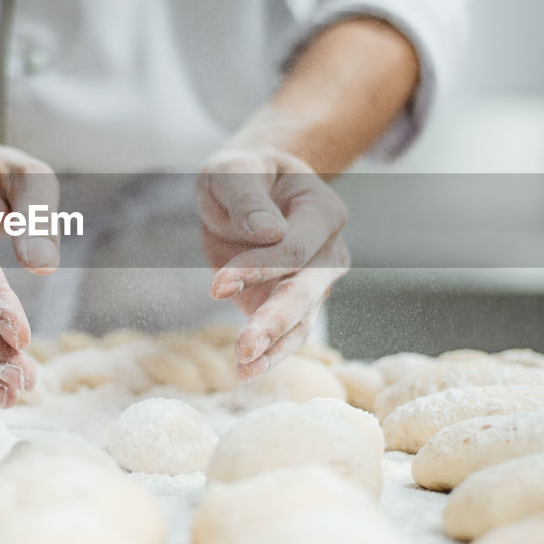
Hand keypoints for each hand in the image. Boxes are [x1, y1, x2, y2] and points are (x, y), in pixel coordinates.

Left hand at [197, 146, 349, 378]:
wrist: (244, 188)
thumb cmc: (242, 174)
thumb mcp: (234, 171)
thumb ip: (249, 198)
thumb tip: (270, 234)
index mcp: (322, 211)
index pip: (296, 248)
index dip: (259, 268)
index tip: (215, 286)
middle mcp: (329, 250)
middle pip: (307, 290)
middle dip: (275, 319)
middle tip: (244, 347)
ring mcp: (315, 282)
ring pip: (302, 321)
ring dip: (273, 346)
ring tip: (244, 368)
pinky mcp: (292, 305)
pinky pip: (287, 335)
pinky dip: (270, 355)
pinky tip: (247, 372)